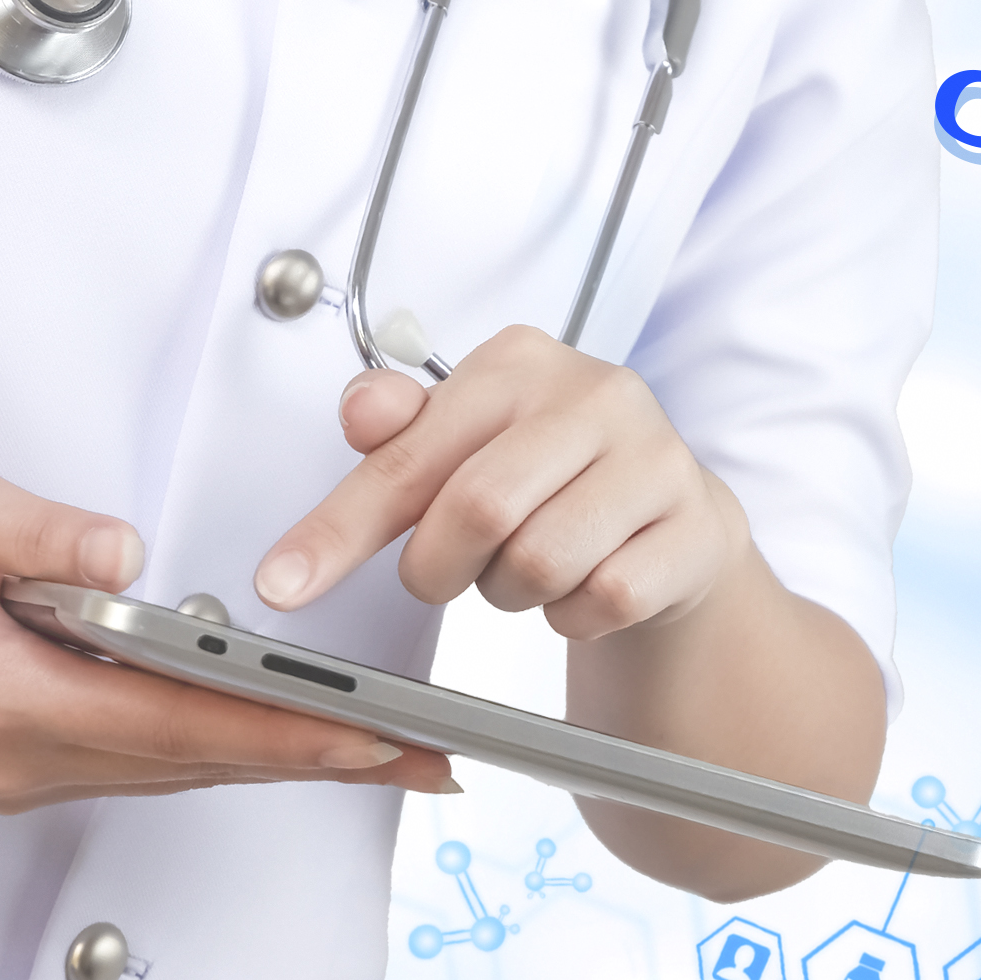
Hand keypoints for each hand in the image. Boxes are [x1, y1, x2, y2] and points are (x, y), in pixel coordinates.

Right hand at [0, 446, 454, 813]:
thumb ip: (48, 536)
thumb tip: (131, 554)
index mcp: (5, 700)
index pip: (180, 728)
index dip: (290, 737)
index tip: (377, 743)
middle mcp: (16, 752)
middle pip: (195, 766)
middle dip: (317, 761)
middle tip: (425, 762)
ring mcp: (12, 760)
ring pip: (172, 769)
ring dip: (273, 759)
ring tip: (375, 751)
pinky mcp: (11, 745)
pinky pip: (137, 756)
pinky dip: (212, 746)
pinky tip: (267, 732)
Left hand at [256, 327, 752, 636]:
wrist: (671, 518)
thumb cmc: (549, 477)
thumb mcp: (464, 443)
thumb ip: (401, 434)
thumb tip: (362, 411)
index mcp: (519, 362)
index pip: (407, 452)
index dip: (339, 528)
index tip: (284, 585)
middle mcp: (597, 395)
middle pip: (478, 509)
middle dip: (439, 567)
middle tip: (445, 573)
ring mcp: (657, 459)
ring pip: (542, 563)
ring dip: (510, 592)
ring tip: (525, 567)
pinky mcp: (696, 528)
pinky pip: (603, 601)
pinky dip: (572, 617)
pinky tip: (582, 584)